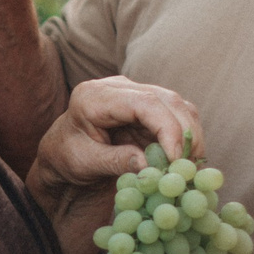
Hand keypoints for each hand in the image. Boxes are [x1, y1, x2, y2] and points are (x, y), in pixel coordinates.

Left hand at [30, 76, 203, 205]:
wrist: (62, 150)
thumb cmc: (67, 156)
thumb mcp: (84, 163)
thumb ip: (115, 161)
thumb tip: (150, 165)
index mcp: (95, 96)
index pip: (144, 102)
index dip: (167, 128)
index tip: (176, 158)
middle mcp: (118, 87)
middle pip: (167, 100)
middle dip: (185, 133)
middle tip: (190, 166)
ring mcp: (134, 92)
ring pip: (177, 105)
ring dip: (190, 136)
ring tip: (190, 166)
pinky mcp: (147, 104)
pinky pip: (176, 115)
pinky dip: (186, 137)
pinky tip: (185, 160)